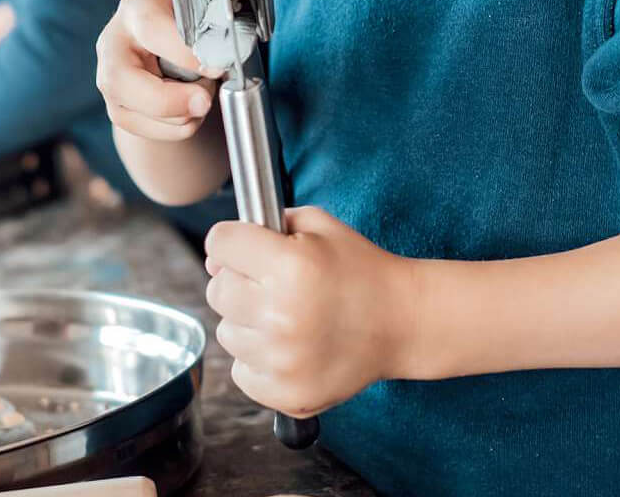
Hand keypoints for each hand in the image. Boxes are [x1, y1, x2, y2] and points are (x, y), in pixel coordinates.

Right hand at [94, 0, 219, 143]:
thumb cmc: (188, 16)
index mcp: (138, 8)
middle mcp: (114, 43)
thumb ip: (214, 21)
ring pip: (137, 113)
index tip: (218, 68)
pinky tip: (190, 104)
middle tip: (205, 102)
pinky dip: (180, 126)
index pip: (151, 29)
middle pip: (121, 80)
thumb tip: (227, 54)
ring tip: (201, 90)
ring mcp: (109, 79)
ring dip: (183, 114)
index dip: (184, 54)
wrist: (166, 32)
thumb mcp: (203, 4)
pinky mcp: (118, 108)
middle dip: (169, 101)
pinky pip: (150, 131)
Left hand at [204, 207, 417, 417]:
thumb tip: (215, 257)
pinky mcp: (287, 394)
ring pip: (227, 332)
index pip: (219, 243)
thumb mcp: (318, 226)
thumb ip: (265, 225)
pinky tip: (290, 345)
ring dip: (248, 322)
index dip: (231, 242)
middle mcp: (281, 315)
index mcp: (289, 267)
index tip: (245, 248)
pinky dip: (258, 358)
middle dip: (239, 281)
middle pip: (216, 290)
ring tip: (288, 316)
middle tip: (274, 284)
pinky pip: (241, 370)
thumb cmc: (359, 269)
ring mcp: (283, 360)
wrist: (403, 322)